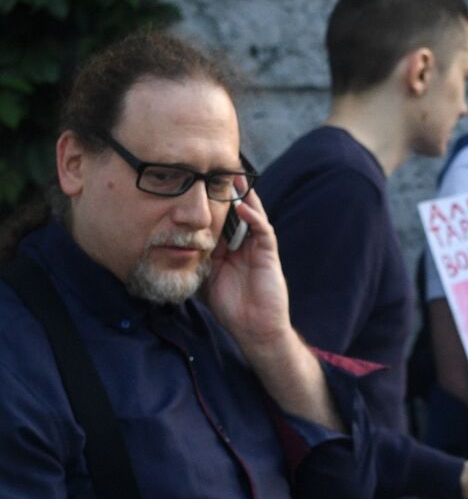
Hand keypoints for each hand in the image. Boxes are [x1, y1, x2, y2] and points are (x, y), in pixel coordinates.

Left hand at [202, 183, 293, 351]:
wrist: (254, 330)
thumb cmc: (231, 309)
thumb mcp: (204, 280)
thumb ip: (193, 262)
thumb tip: (166, 250)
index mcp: (227, 250)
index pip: (218, 221)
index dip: (209, 204)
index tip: (196, 185)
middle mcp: (243, 245)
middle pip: (235, 212)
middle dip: (228, 192)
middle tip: (216, 169)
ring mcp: (257, 248)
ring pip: (251, 215)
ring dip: (244, 196)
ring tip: (235, 176)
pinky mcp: (269, 255)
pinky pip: (263, 231)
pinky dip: (254, 218)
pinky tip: (243, 206)